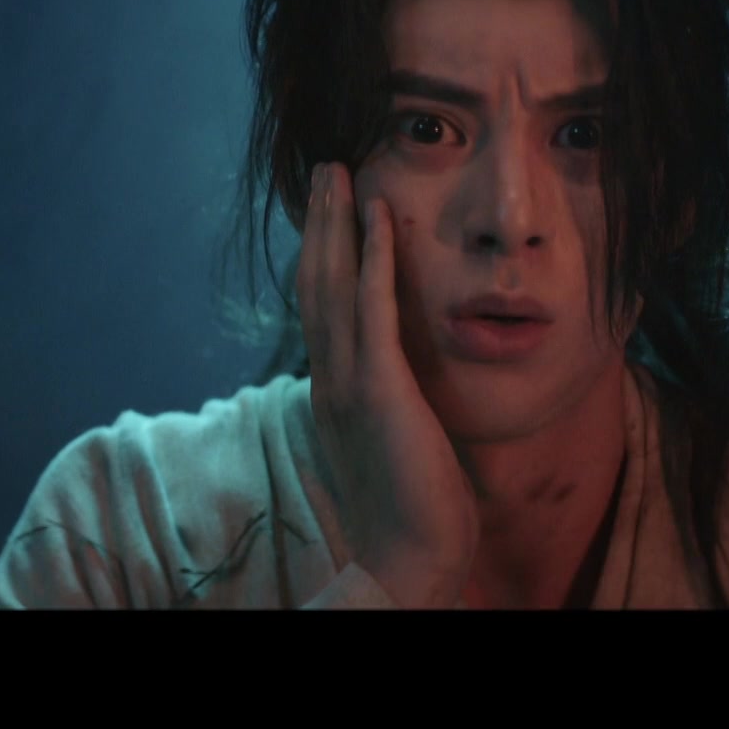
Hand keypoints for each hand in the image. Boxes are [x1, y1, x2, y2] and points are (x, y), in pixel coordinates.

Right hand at [297, 161, 477, 607]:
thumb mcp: (394, 442)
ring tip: (339, 173)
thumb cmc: (412, 510)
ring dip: (336, 223)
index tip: (326, 212)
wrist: (410, 558)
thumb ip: (386, 406)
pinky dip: (372, 258)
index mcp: (332, 391)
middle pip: (315, 283)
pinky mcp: (378, 388)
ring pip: (333, 285)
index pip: (320, 308)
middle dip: (320, 223)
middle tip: (324, 170)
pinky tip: (377, 217)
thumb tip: (393, 385)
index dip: (320, 255)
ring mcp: (348, 382)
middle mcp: (330, 379)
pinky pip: (373, 308)